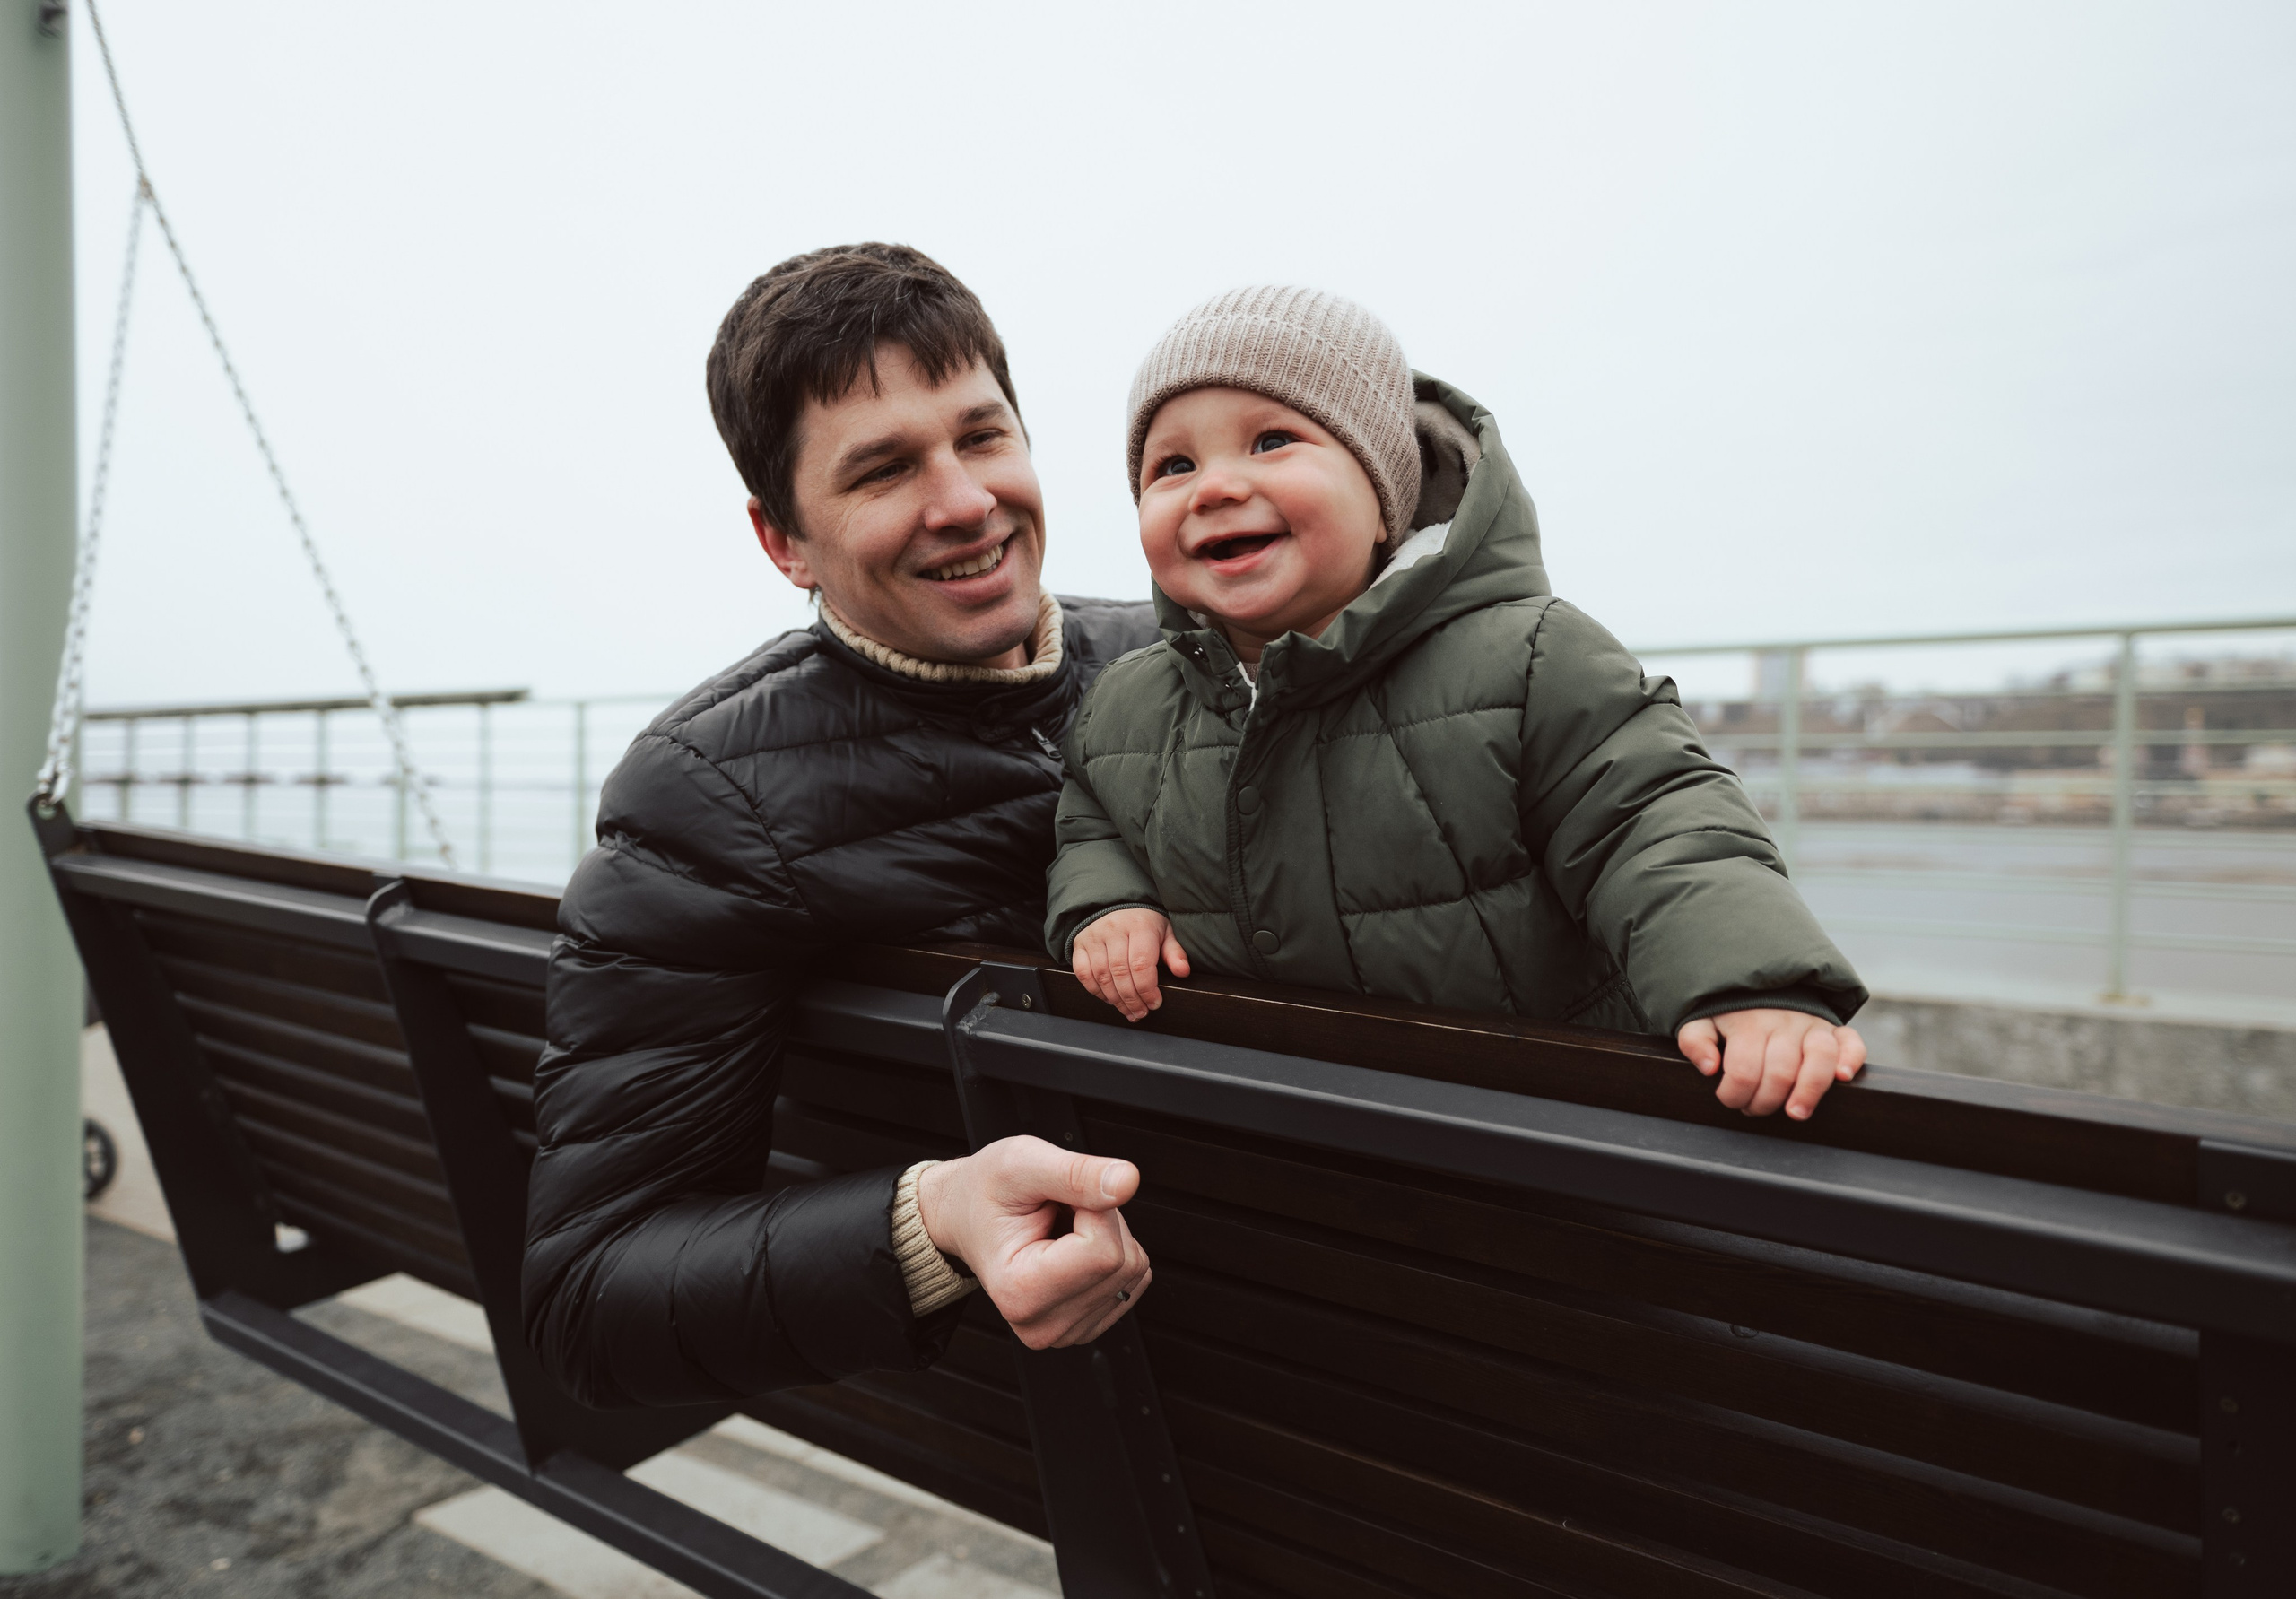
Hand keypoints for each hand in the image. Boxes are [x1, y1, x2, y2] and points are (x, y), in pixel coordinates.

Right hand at [912, 1136, 1151, 1348]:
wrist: (966, 1216)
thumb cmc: (986, 1191)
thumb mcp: (1021, 1162)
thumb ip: (1075, 1173)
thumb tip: (1129, 1181)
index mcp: (1019, 1292)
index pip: (1103, 1252)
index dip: (1092, 1208)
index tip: (1054, 1199)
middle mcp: (1042, 1325)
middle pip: (1123, 1262)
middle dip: (1100, 1219)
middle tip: (1054, 1210)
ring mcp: (1067, 1332)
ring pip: (1133, 1269)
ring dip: (1106, 1233)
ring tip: (1059, 1227)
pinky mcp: (1088, 1326)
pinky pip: (1134, 1278)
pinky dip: (1110, 1250)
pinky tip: (1071, 1245)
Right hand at [1072, 907, 1189, 1021]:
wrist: (1116, 907)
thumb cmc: (1144, 925)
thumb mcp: (1165, 934)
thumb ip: (1174, 953)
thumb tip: (1183, 971)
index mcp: (1139, 925)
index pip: (1141, 964)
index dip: (1147, 989)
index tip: (1154, 1003)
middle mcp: (1113, 929)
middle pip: (1120, 973)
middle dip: (1132, 999)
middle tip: (1141, 1013)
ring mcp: (1093, 936)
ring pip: (1101, 976)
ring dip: (1115, 1000)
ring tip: (1128, 1011)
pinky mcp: (1079, 944)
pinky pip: (1083, 974)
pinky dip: (1096, 991)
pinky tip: (1109, 999)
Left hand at [1676, 1009, 1865, 1120]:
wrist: (1761, 985)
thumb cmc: (1730, 1013)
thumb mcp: (1701, 1021)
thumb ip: (1695, 1041)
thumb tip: (1709, 1067)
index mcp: (1748, 1024)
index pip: (1743, 1070)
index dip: (1734, 1095)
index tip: (1729, 1099)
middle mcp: (1783, 1022)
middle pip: (1780, 1072)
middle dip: (1764, 1102)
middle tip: (1754, 1108)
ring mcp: (1812, 1024)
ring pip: (1819, 1058)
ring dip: (1809, 1091)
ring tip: (1795, 1112)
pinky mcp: (1835, 1028)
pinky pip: (1851, 1041)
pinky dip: (1851, 1059)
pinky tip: (1842, 1077)